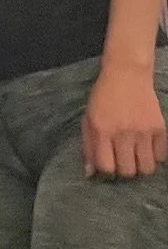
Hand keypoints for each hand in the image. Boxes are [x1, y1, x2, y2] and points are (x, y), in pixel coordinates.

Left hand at [83, 63, 166, 177]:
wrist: (127, 73)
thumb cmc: (104, 96)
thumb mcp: (88, 117)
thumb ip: (88, 146)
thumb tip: (90, 174)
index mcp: (102, 129)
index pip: (106, 166)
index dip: (106, 170)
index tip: (108, 164)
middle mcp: (123, 132)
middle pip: (128, 170)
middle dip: (123, 170)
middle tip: (122, 160)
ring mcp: (144, 131)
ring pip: (147, 168)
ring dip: (140, 167)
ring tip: (135, 157)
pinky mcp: (160, 128)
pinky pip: (161, 157)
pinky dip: (154, 156)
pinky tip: (146, 147)